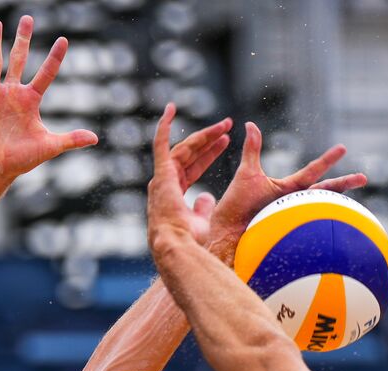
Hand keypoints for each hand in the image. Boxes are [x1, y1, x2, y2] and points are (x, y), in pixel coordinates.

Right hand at [0, 16, 97, 180]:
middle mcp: (12, 93)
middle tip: (27, 19)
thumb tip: (95, 139)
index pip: (46, 73)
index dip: (55, 57)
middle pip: (18, 59)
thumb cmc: (21, 159)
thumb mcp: (48, 146)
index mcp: (30, 100)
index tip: (63, 40)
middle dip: (23, 39)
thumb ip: (70, 139)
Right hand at [147, 104, 232, 252]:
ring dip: (204, 135)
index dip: (209, 154)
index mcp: (174, 194)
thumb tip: (206, 198)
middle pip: (190, 154)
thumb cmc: (190, 240)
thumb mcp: (202, 220)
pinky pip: (160, 144)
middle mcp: (166, 183)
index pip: (193, 167)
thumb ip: (203, 208)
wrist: (179, 245)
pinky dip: (164, 126)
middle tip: (227, 126)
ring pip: (184, 148)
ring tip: (224, 124)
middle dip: (209, 140)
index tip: (225, 141)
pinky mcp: (161, 174)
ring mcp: (162, 178)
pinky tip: (170, 109)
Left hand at [208, 122, 367, 260]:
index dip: (326, 160)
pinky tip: (330, 238)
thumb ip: (253, 149)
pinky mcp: (286, 234)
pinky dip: (317, 234)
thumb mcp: (247, 173)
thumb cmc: (236, 205)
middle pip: (325, 192)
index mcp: (288, 189)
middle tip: (364, 177)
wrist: (225, 231)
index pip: (312, 172)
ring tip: (353, 206)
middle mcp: (294, 203)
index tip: (342, 148)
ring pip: (319, 212)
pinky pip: (305, 233)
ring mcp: (292, 219)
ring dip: (335, 209)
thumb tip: (251, 124)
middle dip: (344, 184)